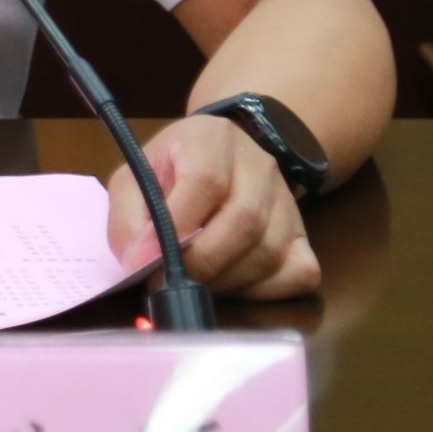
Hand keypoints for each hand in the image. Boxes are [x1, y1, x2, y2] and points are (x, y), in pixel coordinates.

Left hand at [104, 115, 319, 300]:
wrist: (217, 159)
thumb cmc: (170, 172)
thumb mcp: (134, 180)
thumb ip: (129, 220)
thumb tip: (141, 265)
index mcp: (210, 138)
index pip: (206, 182)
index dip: (180, 228)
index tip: (152, 262)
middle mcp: (258, 164)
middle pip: (244, 220)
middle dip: (203, 263)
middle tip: (172, 281)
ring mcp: (287, 200)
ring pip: (269, 252)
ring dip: (227, 280)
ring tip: (196, 282)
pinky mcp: (303, 235)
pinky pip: (298, 274)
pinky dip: (264, 292)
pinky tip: (233, 284)